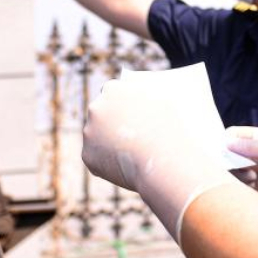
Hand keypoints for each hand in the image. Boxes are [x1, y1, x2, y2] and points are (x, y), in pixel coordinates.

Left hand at [81, 76, 234, 244]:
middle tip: (123, 133)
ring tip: (126, 154)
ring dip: (105, 143)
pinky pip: (97, 159)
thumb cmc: (170, 130)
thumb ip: (147, 98)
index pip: (112, 91)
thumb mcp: (164, 104)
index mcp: (114, 89)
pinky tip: (124, 169)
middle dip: (109, 122)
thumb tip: (144, 100)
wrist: (162, 160)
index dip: (121, 103)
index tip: (128, 111)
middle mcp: (96, 107)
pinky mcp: (87, 156)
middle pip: (100, 113)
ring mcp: (89, 132)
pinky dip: (107, 164)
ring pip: (96, 137)